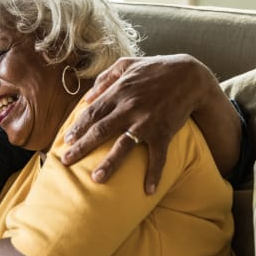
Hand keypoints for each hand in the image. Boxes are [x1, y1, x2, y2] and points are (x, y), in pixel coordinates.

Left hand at [61, 54, 221, 193]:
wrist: (189, 76)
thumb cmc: (156, 68)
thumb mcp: (128, 64)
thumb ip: (106, 77)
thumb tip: (87, 96)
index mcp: (119, 92)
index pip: (92, 112)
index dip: (77, 127)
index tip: (66, 140)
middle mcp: (130, 108)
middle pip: (100, 130)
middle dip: (81, 147)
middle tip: (66, 161)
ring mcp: (147, 122)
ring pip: (124, 146)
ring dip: (109, 163)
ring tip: (96, 179)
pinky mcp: (164, 132)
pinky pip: (158, 157)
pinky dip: (154, 174)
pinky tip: (148, 190)